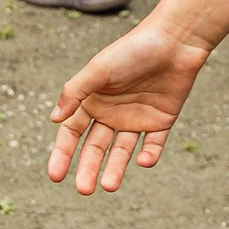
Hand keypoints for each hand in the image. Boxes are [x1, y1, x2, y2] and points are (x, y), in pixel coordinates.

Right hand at [47, 21, 209, 194]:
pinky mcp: (161, 122)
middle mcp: (112, 113)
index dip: (62, 154)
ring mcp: (136, 119)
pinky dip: (149, 155)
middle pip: (95, 148)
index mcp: (92, 100)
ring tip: (109, 186)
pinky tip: (143, 160)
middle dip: (88, 169)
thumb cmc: (132, 50)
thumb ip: (75, 92)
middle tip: (84, 189)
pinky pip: (153, 145)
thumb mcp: (99, 69)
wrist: (175, 39)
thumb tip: (53, 119)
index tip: (55, 176)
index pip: (72, 133)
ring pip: (122, 152)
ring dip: (115, 169)